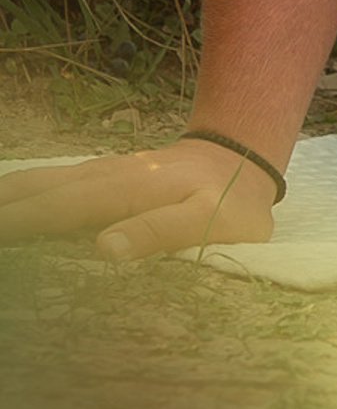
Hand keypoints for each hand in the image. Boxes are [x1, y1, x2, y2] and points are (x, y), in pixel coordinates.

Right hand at [0, 138, 278, 259]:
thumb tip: (104, 249)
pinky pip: (45, 187)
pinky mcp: (93, 182)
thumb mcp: (210, 219)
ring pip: (33, 185)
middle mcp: (97, 178)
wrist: (241, 160)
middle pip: (29, 194)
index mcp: (119, 190)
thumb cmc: (227, 201)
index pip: (49, 210)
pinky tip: (7, 211)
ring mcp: (93, 177)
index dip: (12, 227)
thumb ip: (162, 231)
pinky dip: (17, 199)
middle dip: (3, 215)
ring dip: (5, 204)